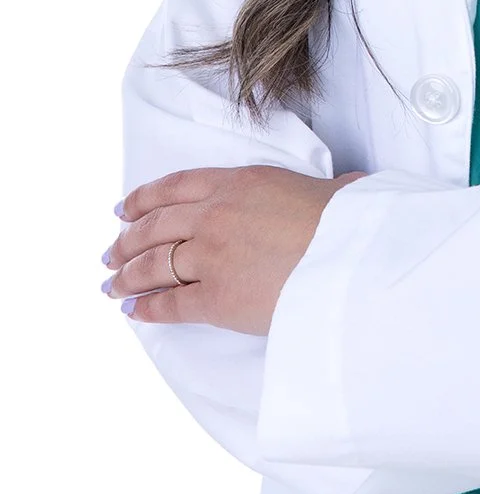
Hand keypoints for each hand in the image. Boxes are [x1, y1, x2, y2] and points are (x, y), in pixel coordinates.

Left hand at [101, 165, 366, 333]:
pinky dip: (147, 308)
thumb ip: (326, 188)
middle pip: (154, 226)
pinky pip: (169, 304)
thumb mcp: (333, 188)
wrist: (350, 258)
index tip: (126, 208)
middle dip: (127, 241)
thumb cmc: (349, 223)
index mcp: (239, 182)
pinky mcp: (214, 297)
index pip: (176, 187)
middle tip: (112, 253)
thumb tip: (353, 187)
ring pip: (153, 264)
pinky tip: (134, 311)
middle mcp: (214, 214)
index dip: (144, 198)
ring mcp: (210, 256)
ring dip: (127, 276)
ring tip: (112, 285)